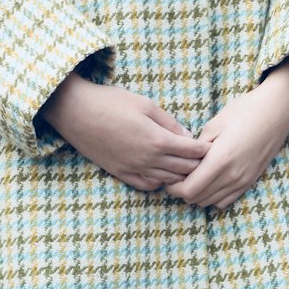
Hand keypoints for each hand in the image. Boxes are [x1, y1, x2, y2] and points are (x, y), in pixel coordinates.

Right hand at [41, 75, 209, 191]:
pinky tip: (163, 174)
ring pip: (167, 180)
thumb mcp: (147, 105)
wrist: (76, 112)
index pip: (192, 152)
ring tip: (189, 168)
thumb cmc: (112, 102)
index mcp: (157, 140)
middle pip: (183, 169)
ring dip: (181, 175)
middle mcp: (147, 159)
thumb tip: (187, 136)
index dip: (205, 150)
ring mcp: (132, 168)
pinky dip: (159, 182)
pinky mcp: (119, 173)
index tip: (212, 146)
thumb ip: (169, 122)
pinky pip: (146, 185)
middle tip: (206, 159)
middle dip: (197, 164)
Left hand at [166, 53, 288, 209]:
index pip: (188, 190)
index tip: (170, 176)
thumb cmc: (244, 112)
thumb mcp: (214, 125)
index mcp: (220, 160)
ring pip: (210, 202)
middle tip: (179, 175)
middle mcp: (232, 175)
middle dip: (183, 190)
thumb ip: (196, 149)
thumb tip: (184, 163)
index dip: (174, 187)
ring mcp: (243, 180)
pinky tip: (211, 180)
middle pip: (197, 198)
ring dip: (198, 193)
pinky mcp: (250, 181)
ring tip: (194, 176)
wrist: (276, 112)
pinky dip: (213, 196)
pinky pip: (225, 201)